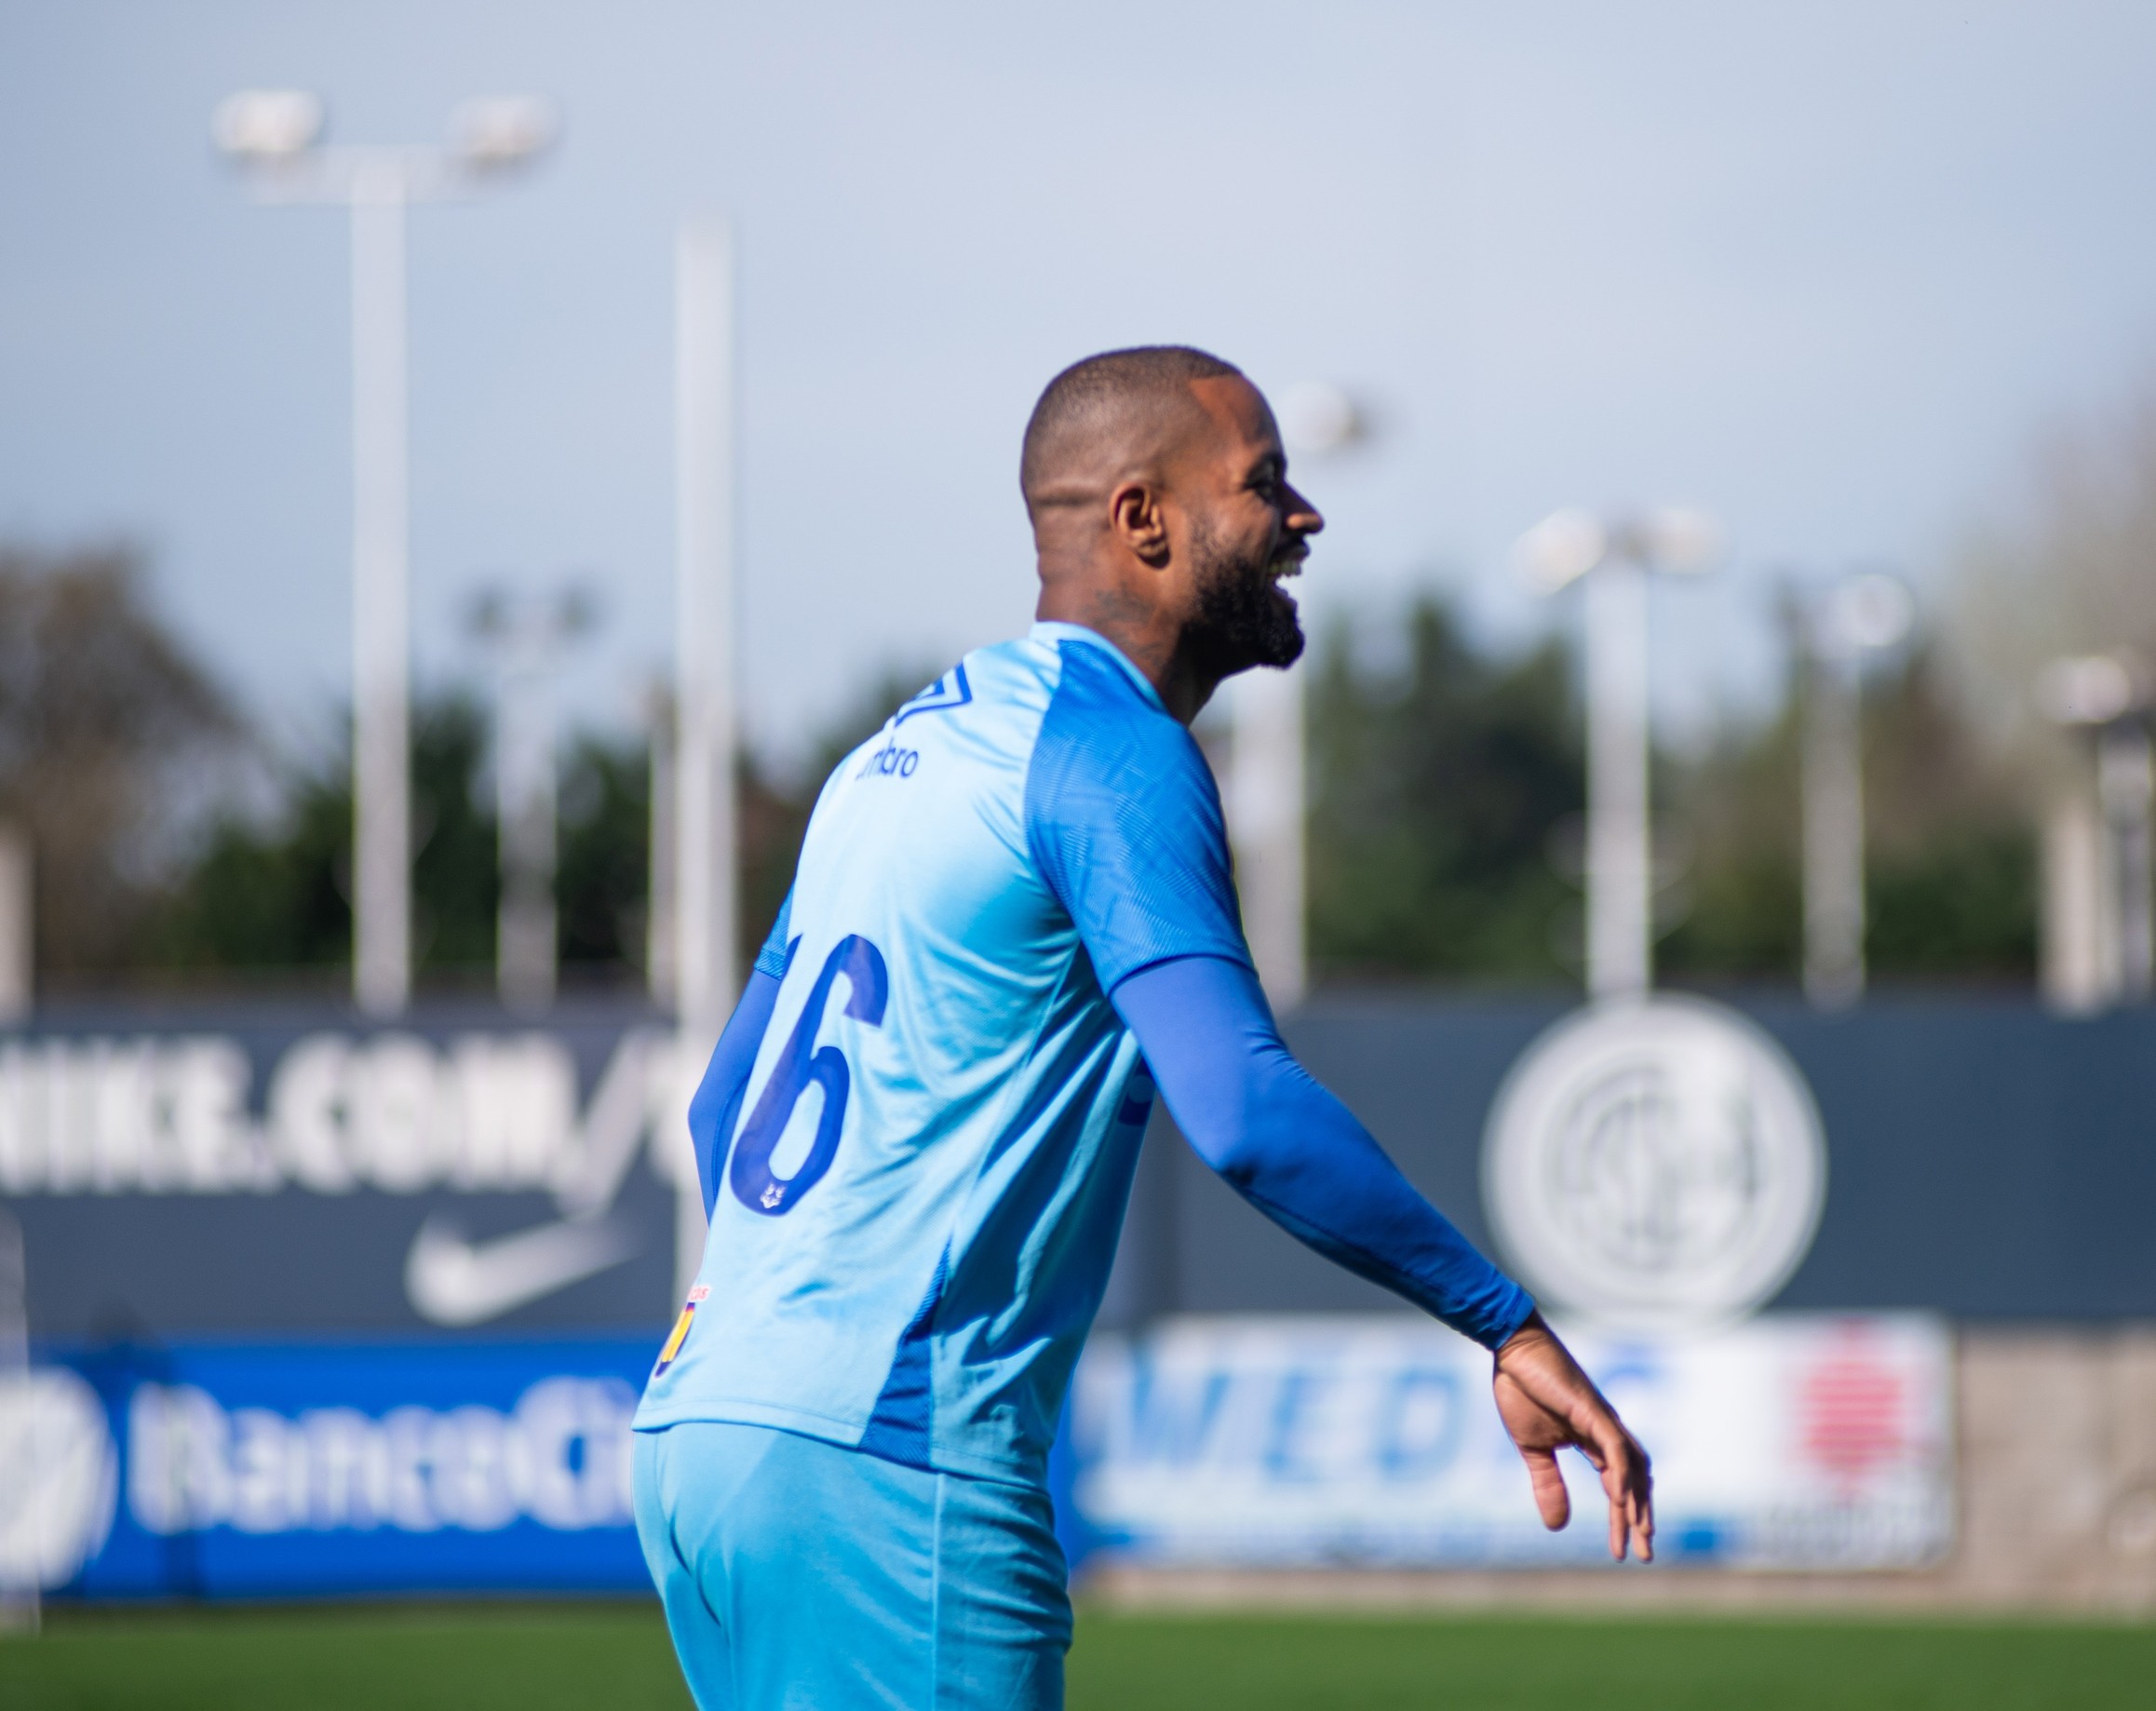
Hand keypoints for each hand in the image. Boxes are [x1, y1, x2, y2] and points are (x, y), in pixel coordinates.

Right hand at [1491, 1311, 1653, 1561]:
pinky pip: (1614, 1447)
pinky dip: (1621, 1474)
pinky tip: (1619, 1500)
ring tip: (1640, 1534)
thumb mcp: (1533, 1449)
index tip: (1621, 1552)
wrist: (1511, 1349)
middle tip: (1645, 1555)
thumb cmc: (1521, 1389)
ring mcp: (1602, 1420)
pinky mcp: (1591, 1410)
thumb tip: (1558, 1527)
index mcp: (1593, 1440)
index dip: (1622, 1518)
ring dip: (1638, 1502)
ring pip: (1633, 1467)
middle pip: (1637, 1481)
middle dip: (1642, 1519)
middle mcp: (1607, 1432)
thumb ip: (1548, 1484)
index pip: (1619, 1485)